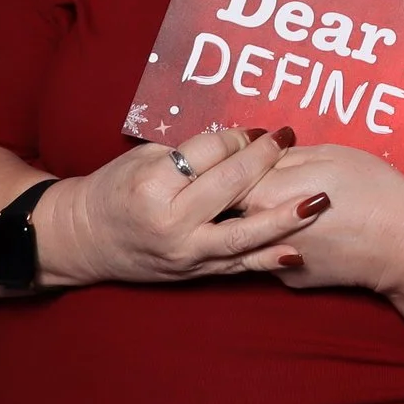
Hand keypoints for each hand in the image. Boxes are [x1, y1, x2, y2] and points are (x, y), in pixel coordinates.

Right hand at [37, 125, 316, 287]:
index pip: (209, 154)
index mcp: (153, 186)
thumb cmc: (115, 190)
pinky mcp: (193, 273)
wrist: (84, 239)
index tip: (256, 130)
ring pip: (242, 234)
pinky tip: (299, 252)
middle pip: (232, 186)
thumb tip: (241, 139)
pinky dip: (268, 260)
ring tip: (320, 201)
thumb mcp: (144, 159)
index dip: (237, 138)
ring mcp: (183, 252)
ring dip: (284, 218)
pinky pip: (237, 267)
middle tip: (290, 139)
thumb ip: (190, 152)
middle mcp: (169, 222)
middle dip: (266, 161)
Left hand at [237, 142, 403, 291]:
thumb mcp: (331, 155)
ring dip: (251, 218)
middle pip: (227, 208)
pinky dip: (278, 241)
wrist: (403, 245)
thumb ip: (285, 154)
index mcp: (265, 194)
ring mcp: (271, 261)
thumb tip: (261, 153)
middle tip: (250, 177)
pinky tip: (306, 233)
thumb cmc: (374, 191)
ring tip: (278, 204)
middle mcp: (257, 232)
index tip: (238, 154)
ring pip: (246, 234)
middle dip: (230, 191)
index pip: (225, 174)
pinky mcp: (287, 279)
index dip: (230, 162)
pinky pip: (271, 254)